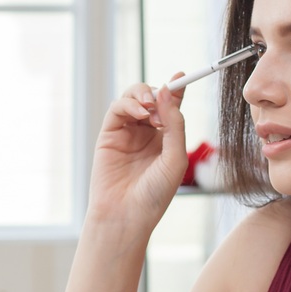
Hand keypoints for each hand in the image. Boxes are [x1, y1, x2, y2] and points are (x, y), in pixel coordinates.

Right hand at [85, 76, 187, 235]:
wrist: (126, 216)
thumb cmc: (154, 194)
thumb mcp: (175, 158)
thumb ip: (174, 124)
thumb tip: (167, 92)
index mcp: (166, 139)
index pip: (171, 107)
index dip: (176, 90)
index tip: (182, 75)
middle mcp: (146, 133)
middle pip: (151, 97)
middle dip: (157, 92)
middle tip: (161, 100)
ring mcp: (126, 133)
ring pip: (133, 98)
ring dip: (143, 95)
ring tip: (150, 109)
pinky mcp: (109, 135)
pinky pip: (117, 109)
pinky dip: (129, 104)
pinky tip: (140, 114)